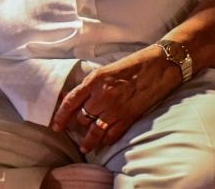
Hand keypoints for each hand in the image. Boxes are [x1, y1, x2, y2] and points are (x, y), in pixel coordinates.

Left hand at [51, 46, 181, 153]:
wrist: (158, 66)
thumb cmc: (131, 65)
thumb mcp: (104, 71)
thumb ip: (88, 86)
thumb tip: (69, 96)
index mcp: (94, 81)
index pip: (70, 102)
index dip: (61, 116)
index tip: (56, 126)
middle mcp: (102, 96)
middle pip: (82, 117)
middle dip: (77, 124)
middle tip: (75, 131)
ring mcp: (116, 108)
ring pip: (96, 129)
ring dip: (89, 140)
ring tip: (85, 148)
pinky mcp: (130, 116)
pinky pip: (113, 134)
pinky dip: (107, 140)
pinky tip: (104, 142)